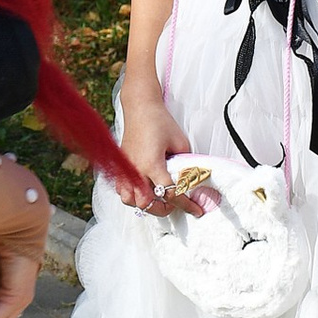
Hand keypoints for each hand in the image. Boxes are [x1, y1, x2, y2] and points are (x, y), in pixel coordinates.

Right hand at [115, 98, 205, 212]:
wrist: (140, 108)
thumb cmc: (159, 121)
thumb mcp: (180, 142)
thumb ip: (184, 164)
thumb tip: (188, 178)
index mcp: (152, 165)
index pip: (171, 194)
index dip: (186, 204)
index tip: (196, 209)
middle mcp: (136, 171)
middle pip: (148, 204)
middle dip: (165, 209)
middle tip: (177, 205)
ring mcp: (126, 170)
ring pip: (131, 201)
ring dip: (146, 205)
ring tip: (158, 201)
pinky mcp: (121, 167)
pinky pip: (122, 191)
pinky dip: (132, 197)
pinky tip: (143, 193)